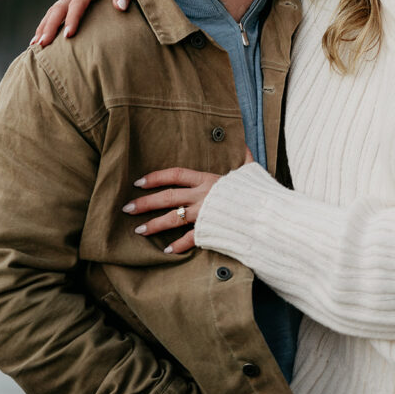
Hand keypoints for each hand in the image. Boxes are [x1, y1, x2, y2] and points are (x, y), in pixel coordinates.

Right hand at [30, 0, 137, 45]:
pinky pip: (56, 10)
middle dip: (49, 26)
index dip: (72, 19)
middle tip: (42, 45)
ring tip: (35, 45)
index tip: (68, 35)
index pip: (78, 3)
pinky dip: (46, 23)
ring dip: (43, 26)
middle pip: (59, 8)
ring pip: (53, 10)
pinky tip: (40, 36)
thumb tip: (120, 7)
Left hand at [122, 147, 252, 253]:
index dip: (156, 177)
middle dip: (145, 202)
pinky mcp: (210, 231)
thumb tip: (243, 142)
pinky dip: (178, 246)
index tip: (139, 182)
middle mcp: (202, 196)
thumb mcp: (250, 171)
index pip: (176, 174)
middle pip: (168, 197)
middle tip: (127, 207)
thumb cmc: (258, 191)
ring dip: (154, 225)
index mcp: (208, 179)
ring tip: (138, 230)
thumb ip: (243, 158)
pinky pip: (190, 239)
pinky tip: (167, 251)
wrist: (267, 214)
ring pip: (172, 219)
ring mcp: (204, 214)